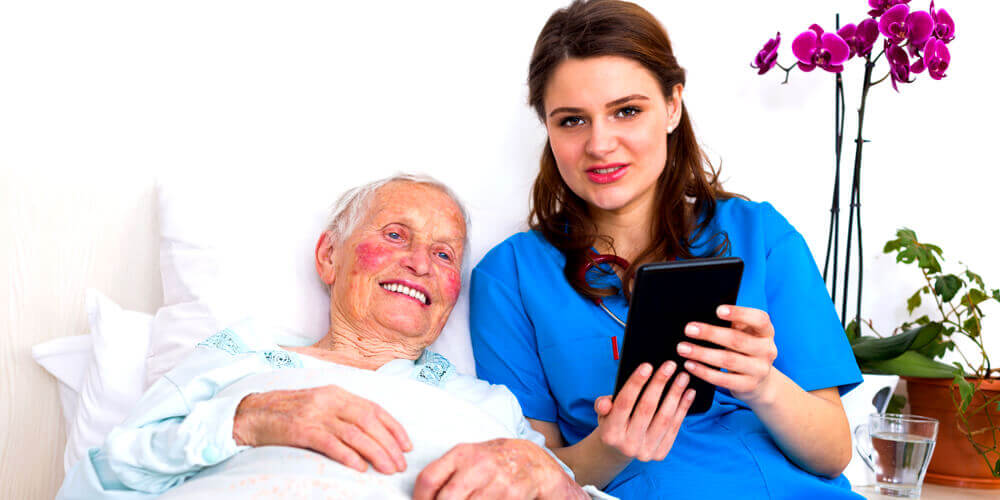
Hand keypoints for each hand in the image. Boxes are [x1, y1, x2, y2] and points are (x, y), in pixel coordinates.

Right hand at [232, 385, 411, 473]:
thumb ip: (344, 412)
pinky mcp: (300, 430)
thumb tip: (374, 432)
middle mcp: (329, 400)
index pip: (374, 409)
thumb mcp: (320, 404)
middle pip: (368, 422)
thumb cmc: (289, 412)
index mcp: (337, 392)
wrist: (252, 413)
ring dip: (375, 453)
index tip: (407, 445)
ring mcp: (315, 414)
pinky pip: (330, 443)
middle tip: (400, 464)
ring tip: (387, 469)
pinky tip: (360, 467)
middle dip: (389, 444)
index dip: (394, 428)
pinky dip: (348, 455)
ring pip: (354, 434)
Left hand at [413, 438, 586, 499]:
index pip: (429, 479)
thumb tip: (423, 497)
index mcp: (462, 454)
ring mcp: (497, 482)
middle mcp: (479, 466)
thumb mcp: (468, 458)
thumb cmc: (493, 462)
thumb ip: (446, 474)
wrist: (532, 461)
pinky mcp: (512, 496)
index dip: (420, 499)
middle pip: (447, 499)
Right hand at [592, 361, 694, 461]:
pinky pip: (675, 427)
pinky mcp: (660, 454)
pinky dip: (683, 408)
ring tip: (683, 376)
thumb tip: (603, 403)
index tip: (647, 365)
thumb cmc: (613, 422)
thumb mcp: (603, 413)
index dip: (635, 383)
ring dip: (675, 394)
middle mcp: (628, 445)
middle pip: (646, 409)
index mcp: (610, 433)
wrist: (620, 450)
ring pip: (664, 418)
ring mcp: (646, 451)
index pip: (624, 404)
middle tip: (670, 365)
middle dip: (659, 384)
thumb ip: (602, 405)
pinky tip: (689, 393)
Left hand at [676, 305, 777, 403]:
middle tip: (688, 329)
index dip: (740, 313)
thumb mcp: (746, 333)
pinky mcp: (748, 385)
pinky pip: (723, 379)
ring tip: (682, 348)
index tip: (718, 310)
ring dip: (702, 353)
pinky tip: (689, 365)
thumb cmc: (745, 349)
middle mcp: (767, 350)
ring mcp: (760, 370)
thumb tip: (704, 313)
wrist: (760, 381)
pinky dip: (704, 372)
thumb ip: (734, 323)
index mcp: (766, 332)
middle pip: (738, 340)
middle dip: (711, 334)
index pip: (759, 319)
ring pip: (728, 360)